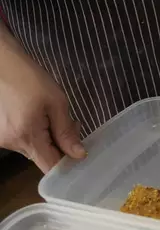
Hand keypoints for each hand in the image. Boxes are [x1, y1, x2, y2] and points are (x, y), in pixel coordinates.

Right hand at [0, 48, 85, 172]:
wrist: (0, 62)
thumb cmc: (29, 78)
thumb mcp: (56, 102)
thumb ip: (66, 132)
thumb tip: (79, 155)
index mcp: (27, 137)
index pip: (50, 167)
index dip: (67, 165)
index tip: (80, 154)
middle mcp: (11, 143)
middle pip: (42, 157)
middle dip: (61, 146)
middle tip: (72, 124)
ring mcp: (2, 138)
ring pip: (33, 148)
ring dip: (48, 138)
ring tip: (53, 115)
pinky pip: (22, 139)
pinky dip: (34, 133)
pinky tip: (38, 115)